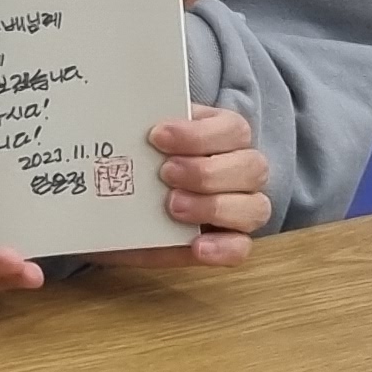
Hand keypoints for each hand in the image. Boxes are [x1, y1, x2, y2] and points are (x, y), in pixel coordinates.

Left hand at [130, 105, 267, 263]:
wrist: (116, 211)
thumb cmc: (139, 167)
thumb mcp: (140, 144)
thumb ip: (144, 134)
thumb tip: (132, 123)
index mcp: (225, 134)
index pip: (232, 129)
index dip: (199, 134)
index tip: (158, 136)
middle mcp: (242, 170)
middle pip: (252, 167)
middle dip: (206, 171)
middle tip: (166, 173)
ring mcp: (241, 209)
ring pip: (255, 208)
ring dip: (214, 207)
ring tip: (173, 208)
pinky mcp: (229, 243)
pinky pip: (241, 248)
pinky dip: (222, 248)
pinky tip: (196, 246)